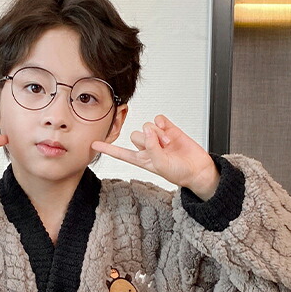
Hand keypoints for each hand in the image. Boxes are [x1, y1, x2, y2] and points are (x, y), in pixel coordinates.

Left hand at [91, 115, 216, 194]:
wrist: (197, 168)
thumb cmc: (178, 172)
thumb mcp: (160, 165)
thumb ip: (152, 147)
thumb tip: (149, 129)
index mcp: (141, 159)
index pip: (120, 153)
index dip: (108, 149)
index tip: (93, 144)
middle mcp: (147, 147)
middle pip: (135, 135)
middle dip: (147, 140)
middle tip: (160, 149)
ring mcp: (157, 137)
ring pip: (147, 126)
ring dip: (157, 134)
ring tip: (168, 145)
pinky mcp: (168, 128)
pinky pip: (158, 119)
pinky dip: (163, 124)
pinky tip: (169, 133)